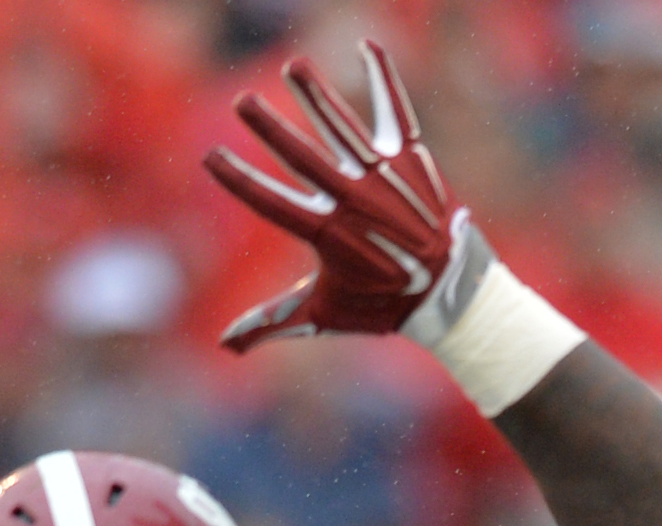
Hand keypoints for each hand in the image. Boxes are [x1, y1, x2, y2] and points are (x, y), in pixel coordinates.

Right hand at [205, 39, 473, 351]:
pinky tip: (367, 43)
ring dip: (317, 96)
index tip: (211, 157)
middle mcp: (354, 201)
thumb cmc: (381, 304)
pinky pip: (396, 110)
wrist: (449, 294)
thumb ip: (273, 322)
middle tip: (242, 100)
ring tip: (293, 65)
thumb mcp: (325, 314)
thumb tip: (224, 346)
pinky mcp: (411, 157)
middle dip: (270, 129)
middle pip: (304, 159)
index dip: (241, 181)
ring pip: (343, 127)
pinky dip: (384, 76)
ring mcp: (384, 176)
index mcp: (329, 235)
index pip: (274, 204)